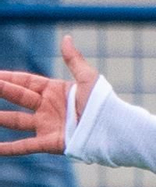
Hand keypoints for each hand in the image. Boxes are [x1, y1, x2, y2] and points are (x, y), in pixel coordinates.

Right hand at [0, 35, 98, 155]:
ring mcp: (47, 125)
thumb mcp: (88, 78)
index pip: (25, 81)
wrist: (113, 128)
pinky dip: (10, 148)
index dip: (7, 77)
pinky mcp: (50, 143)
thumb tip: (66, 38)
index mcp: (54, 91)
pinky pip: (25, 146)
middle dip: (0, 90)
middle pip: (16, 97)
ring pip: (15, 120)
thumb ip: (74, 60)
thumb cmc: (103, 103)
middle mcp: (47, 108)